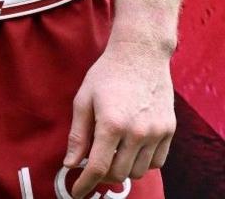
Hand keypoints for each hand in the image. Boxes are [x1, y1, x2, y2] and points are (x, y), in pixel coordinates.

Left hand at [63, 39, 174, 197]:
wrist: (140, 55)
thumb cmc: (106, 75)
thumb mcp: (83, 101)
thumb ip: (77, 136)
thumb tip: (71, 163)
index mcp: (111, 124)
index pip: (97, 167)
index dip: (85, 184)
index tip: (78, 192)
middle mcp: (137, 132)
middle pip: (119, 173)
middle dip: (102, 176)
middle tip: (92, 166)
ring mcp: (156, 132)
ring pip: (139, 171)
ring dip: (123, 169)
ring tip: (112, 153)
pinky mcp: (169, 131)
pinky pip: (157, 162)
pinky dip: (142, 163)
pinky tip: (131, 149)